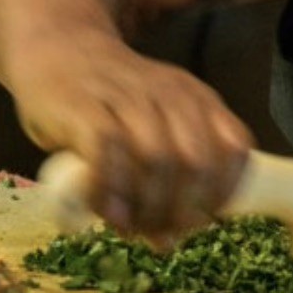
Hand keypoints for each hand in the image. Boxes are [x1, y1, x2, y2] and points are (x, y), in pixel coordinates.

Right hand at [10, 34, 253, 248]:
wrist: (57, 50)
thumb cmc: (109, 101)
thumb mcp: (153, 126)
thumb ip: (165, 179)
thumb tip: (166, 242)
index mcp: (196, 99)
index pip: (235, 148)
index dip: (223, 193)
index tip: (200, 220)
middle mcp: (169, 94)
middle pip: (197, 163)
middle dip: (181, 211)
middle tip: (157, 233)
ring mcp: (127, 98)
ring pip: (157, 160)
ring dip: (146, 207)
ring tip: (130, 226)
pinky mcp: (84, 107)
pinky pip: (108, 151)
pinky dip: (111, 189)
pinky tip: (106, 210)